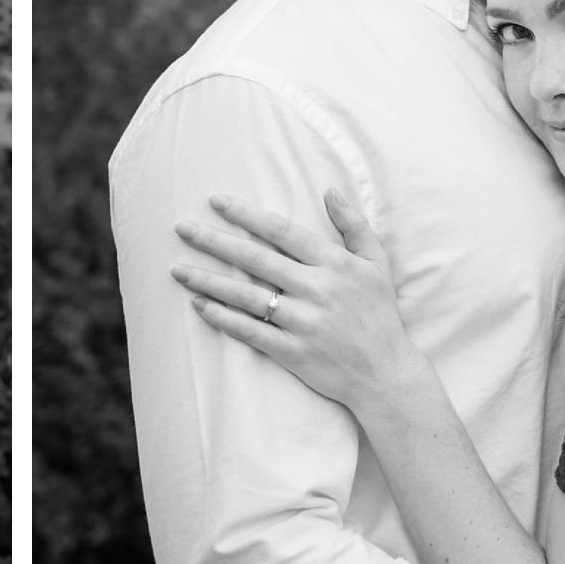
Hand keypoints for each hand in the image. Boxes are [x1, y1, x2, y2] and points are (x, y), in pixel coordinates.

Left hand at [170, 187, 416, 411]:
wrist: (387, 375)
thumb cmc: (380, 315)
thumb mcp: (376, 264)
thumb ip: (354, 224)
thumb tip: (329, 188)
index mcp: (334, 263)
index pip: (282, 231)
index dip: (246, 215)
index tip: (216, 201)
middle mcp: (317, 289)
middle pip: (255, 258)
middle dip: (214, 241)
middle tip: (181, 228)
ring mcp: (304, 322)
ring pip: (245, 295)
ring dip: (207, 281)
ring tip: (177, 270)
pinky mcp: (293, 352)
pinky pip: (250, 331)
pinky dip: (222, 318)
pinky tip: (199, 306)